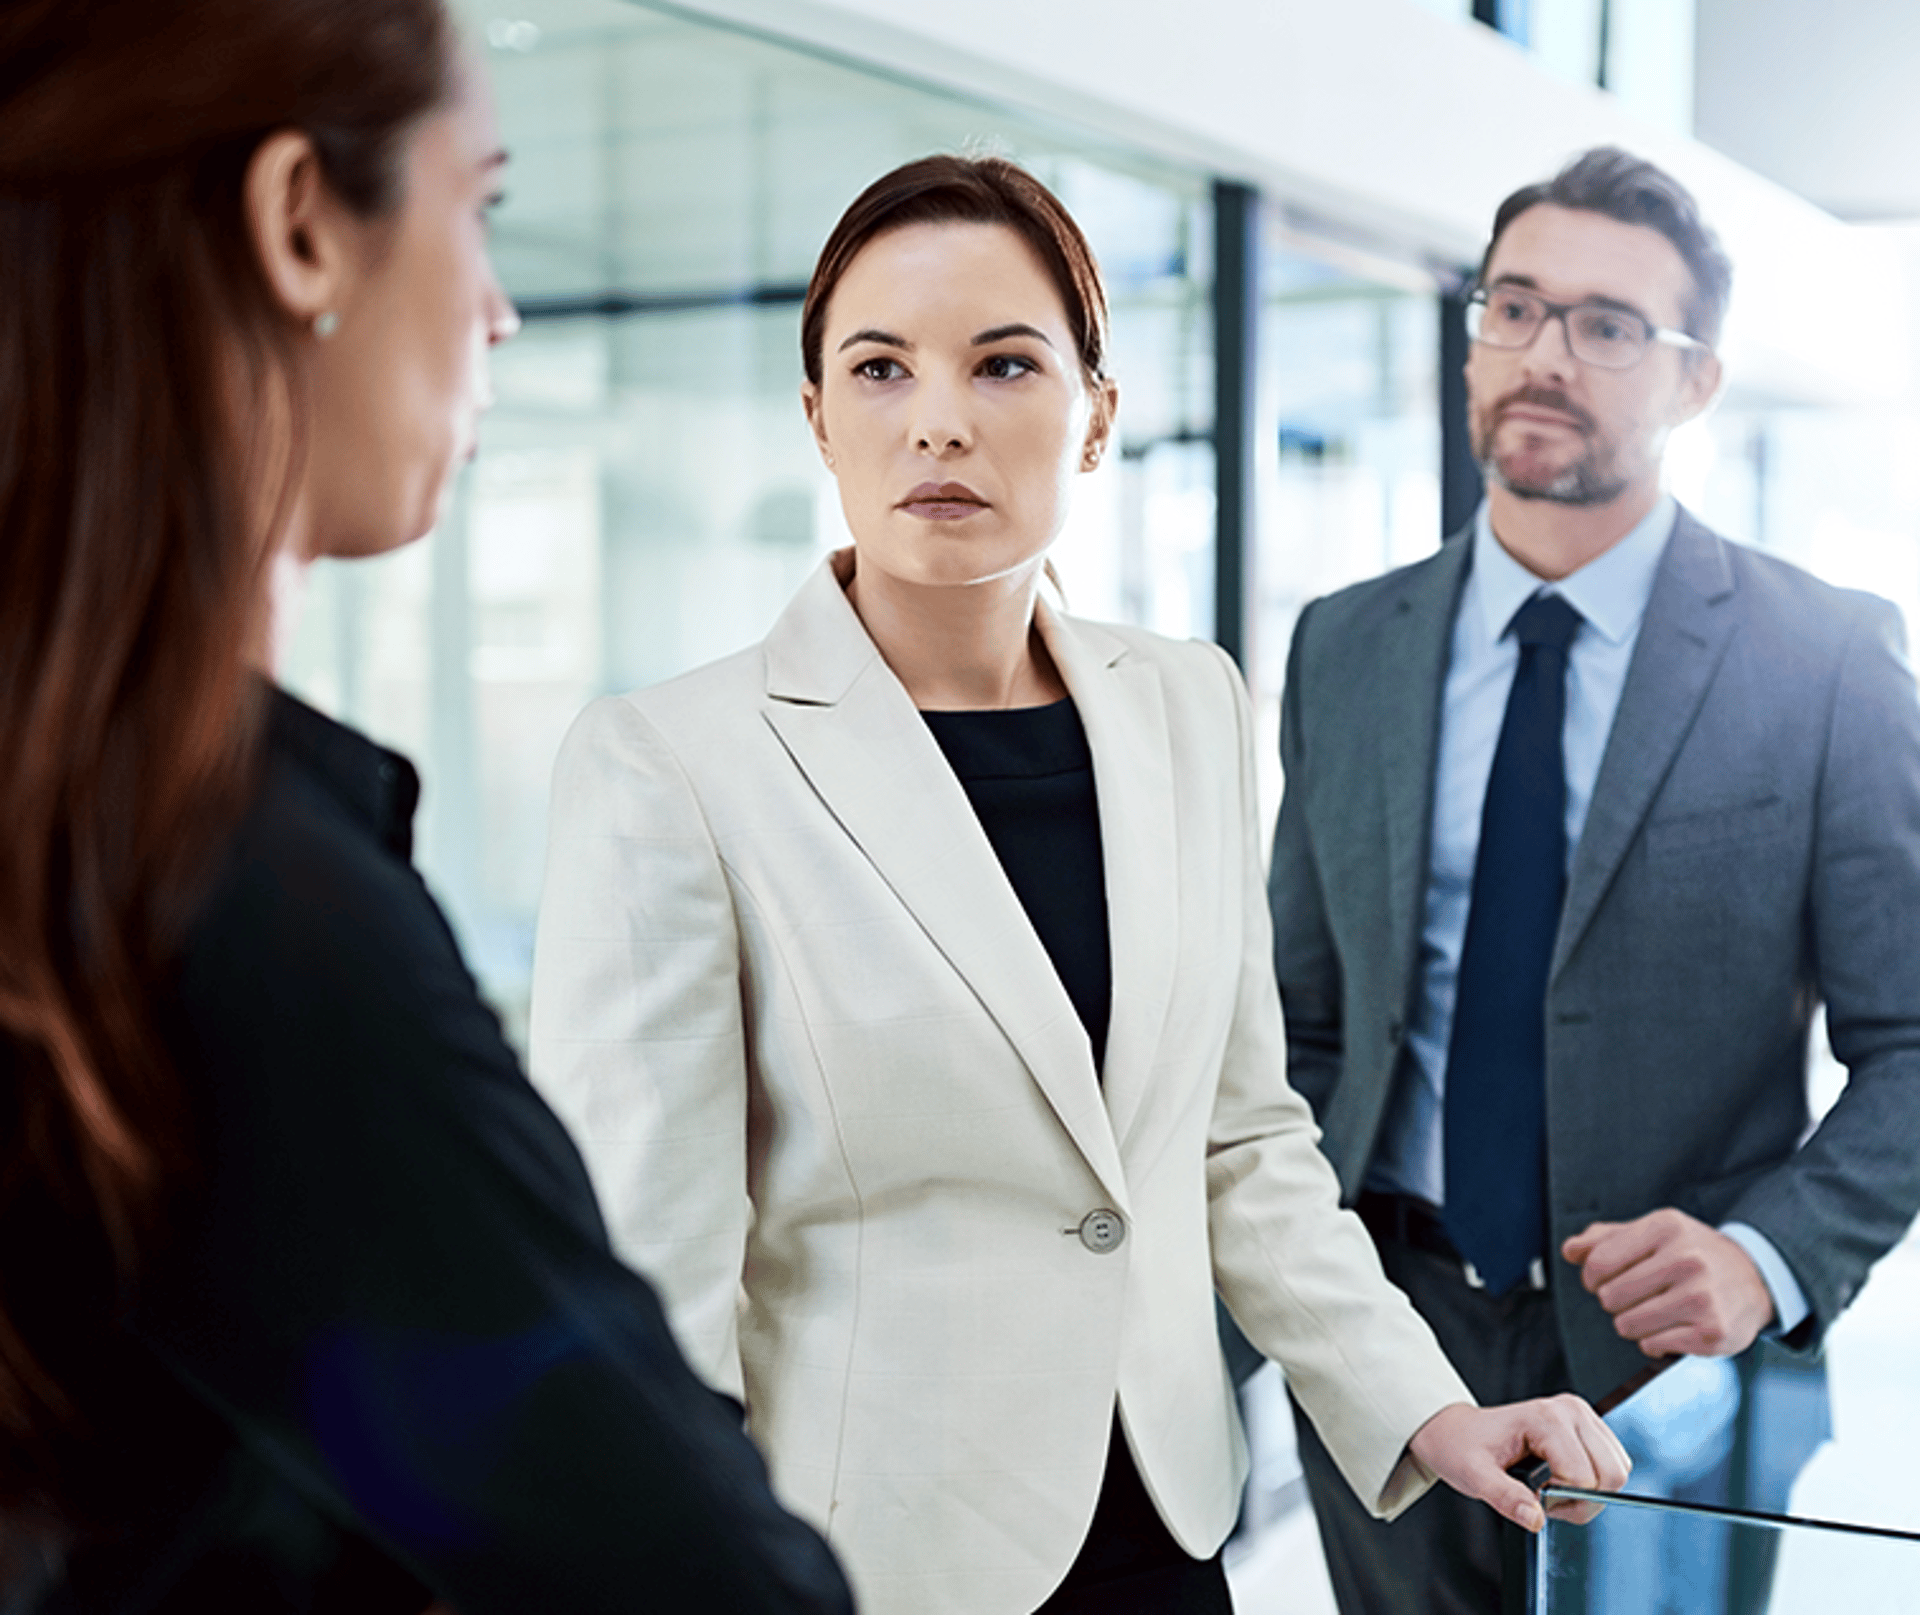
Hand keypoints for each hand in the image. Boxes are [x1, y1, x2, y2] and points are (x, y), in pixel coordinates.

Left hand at [1409, 1397, 1630, 1530]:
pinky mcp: (1588, 1425)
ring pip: (1619, 1470)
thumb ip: (1505, 1498)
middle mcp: (1570, 1410)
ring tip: (1552, 1485)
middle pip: (1612, 1474)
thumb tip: (1535, 1519)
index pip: (1585, 1478)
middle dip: (1584, 1499)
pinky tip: (1564, 1477)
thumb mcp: (1474, 1476)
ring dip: (1591, 1491)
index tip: (1535, 1496)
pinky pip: (1614, 1463)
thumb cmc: (1463, 1447)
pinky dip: (1595, 1481)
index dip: (1563, 1500)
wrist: (1458, 1431)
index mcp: (1545, 1418)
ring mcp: (1582, 1415)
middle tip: (1546, 1496)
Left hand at [1562, 1209, 1773, 1358]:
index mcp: (1665, 1228)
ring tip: (1654, 1311)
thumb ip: (1605, 1239)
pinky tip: (1674, 1327)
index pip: (1597, 1263)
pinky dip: (1654, 1341)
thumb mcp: (1652, 1232)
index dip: (1591, 1277)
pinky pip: (1652, 1345)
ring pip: (1627, 1325)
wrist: (1754, 1278)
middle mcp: (1686, 1259)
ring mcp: (1702, 1297)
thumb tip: (1569, 1251)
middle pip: (1609, 1297)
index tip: (1605, 1279)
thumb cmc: (1691, 1253)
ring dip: (1632, 1324)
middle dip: (1614, 1301)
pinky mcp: (1713, 1332)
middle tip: (1636, 1296)